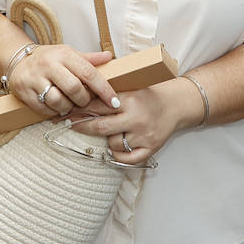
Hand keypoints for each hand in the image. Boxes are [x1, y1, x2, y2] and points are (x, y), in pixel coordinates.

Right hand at [7, 43, 115, 117]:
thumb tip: (109, 57)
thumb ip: (89, 59)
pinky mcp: (24, 92)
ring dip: (68, 107)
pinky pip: (44, 108)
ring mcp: (35, 79)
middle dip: (84, 100)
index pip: (89, 73)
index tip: (114, 101)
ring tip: (69, 104)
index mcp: (64, 54)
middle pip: (74, 88)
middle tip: (85, 101)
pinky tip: (56, 105)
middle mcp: (49, 65)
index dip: (104, 89)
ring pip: (58, 101)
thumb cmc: (49, 59)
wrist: (18, 60)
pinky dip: (54, 111)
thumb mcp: (68, 53)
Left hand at [70, 77, 196, 164]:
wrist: (175, 105)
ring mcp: (144, 135)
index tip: (67, 111)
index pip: (98, 106)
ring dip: (107, 139)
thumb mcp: (131, 86)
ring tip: (110, 131)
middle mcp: (136, 118)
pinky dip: (118, 154)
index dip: (80, 109)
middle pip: (100, 127)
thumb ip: (110, 90)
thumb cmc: (149, 95)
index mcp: (130, 99)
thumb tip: (81, 91)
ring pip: (113, 144)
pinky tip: (117, 146)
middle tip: (69, 125)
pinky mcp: (150, 148)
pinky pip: (126, 158)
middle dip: (82, 126)